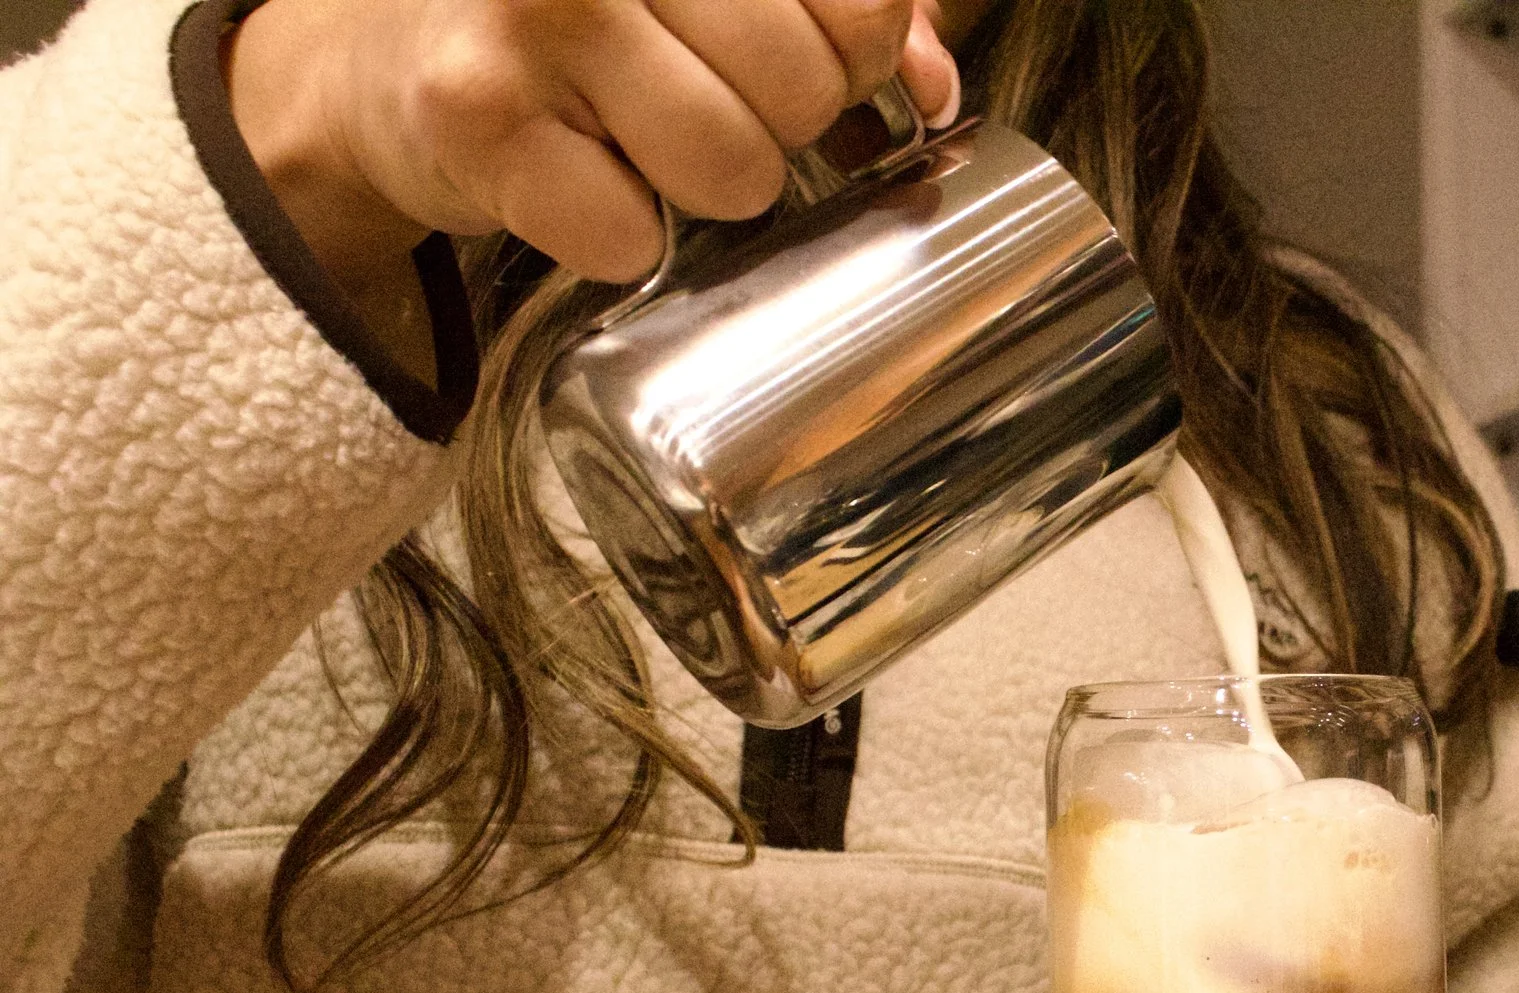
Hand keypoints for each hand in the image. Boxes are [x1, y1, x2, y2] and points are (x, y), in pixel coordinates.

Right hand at [226, 0, 962, 297]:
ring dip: (696, 191)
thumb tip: (934, 86)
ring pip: (732, 169)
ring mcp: (532, 12)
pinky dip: (613, 239)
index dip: (847, 65)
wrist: (379, 60)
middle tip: (689, 107)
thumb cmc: (573, 25)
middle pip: (803, 93)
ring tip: (632, 144)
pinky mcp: (476, 110)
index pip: (862, 11)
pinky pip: (627, 236)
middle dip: (769, 129)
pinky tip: (572, 183)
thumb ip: (831, 13)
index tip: (780, 64)